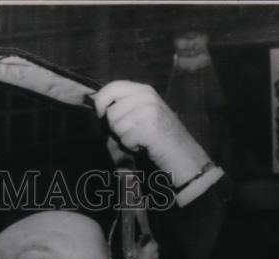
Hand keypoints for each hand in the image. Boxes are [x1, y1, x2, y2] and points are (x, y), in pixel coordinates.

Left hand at [92, 80, 210, 185]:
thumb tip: (96, 104)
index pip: (112, 87)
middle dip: (116, 127)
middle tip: (133, 131)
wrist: (182, 152)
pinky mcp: (150, 127)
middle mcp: (147, 96)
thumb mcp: (143, 111)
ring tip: (141, 137)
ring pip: (116, 126)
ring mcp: (150, 110)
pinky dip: (132, 146)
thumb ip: (124, 105)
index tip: (101, 114)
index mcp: (144, 90)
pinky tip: (144, 144)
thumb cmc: (158, 135)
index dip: (100, 102)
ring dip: (125, 137)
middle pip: (111, 112)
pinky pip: (125, 139)